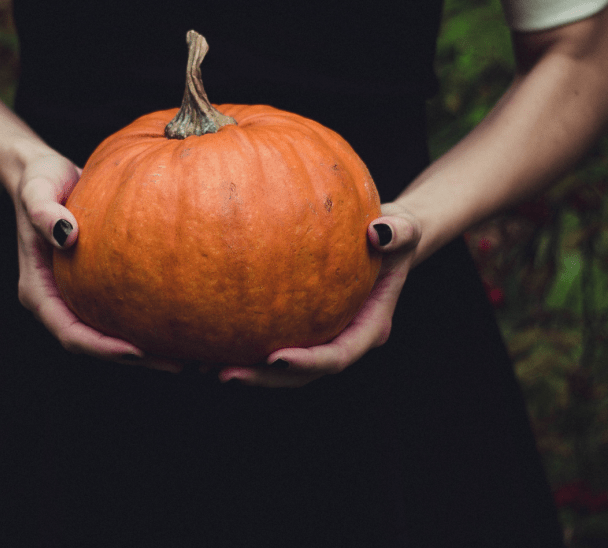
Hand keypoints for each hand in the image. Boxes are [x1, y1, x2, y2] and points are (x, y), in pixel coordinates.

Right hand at [14, 153, 182, 372]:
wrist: (45, 174)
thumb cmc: (39, 180)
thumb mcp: (37, 190)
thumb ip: (44, 211)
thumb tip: (67, 235)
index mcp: (39, 292)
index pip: (70, 333)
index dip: (102, 348)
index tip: (136, 351)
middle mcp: (58, 301)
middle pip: (96, 344)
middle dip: (136, 359)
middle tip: (180, 364)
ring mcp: (78, 296)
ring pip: (112, 334)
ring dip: (149, 348)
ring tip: (192, 354)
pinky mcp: (97, 286)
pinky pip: (124, 311)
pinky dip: (150, 321)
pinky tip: (185, 319)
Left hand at [216, 204, 421, 387]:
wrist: (382, 239)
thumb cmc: (393, 232)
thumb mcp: (405, 227)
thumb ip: (399, 232)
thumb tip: (378, 232)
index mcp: (368, 328)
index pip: (338, 356)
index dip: (308, 364)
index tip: (276, 358)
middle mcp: (341, 339)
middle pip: (302, 375)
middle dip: (264, 379)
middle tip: (224, 375)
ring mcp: (318, 337)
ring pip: (280, 368)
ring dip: (245, 371)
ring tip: (202, 367)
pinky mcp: (297, 326)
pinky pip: (267, 340)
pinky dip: (239, 343)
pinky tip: (204, 338)